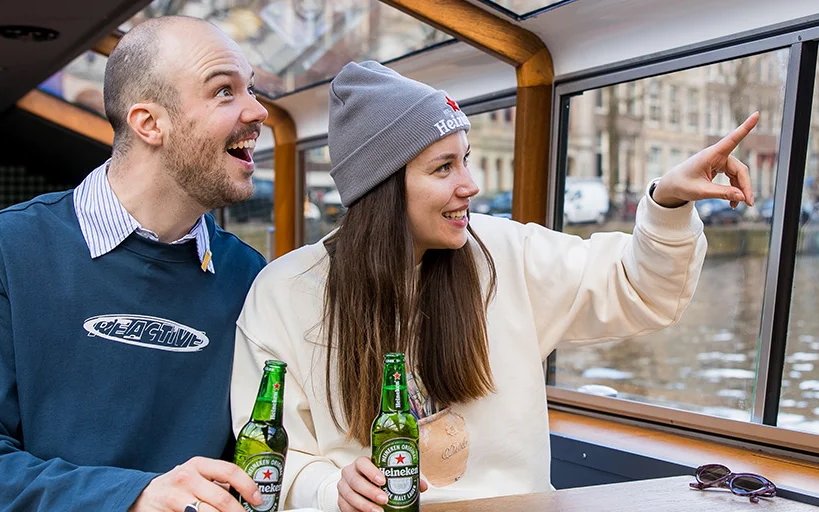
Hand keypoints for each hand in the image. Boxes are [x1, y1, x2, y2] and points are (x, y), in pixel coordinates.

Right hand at [129, 456, 261, 511]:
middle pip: (221, 498)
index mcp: (199, 464)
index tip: (258, 500)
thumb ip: (216, 482)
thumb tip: (246, 496)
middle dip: (238, 511)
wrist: (143, 496)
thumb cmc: (176, 486)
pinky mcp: (167, 511)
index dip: (248, 487)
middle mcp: (187, 477)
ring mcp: (175, 496)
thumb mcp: (196, 476)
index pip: (230, 471)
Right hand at [338, 456, 428, 511]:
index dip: (371, 471)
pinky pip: (345, 506)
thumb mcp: (389, 475)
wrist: (360, 483)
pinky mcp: (340, 499)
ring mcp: (343, 486)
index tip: (383, 481)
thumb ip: (405, 478)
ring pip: (349, 495)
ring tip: (378, 511)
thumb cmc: (377, 477)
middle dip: (370, 492)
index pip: (362, 463)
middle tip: (384, 500)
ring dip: (364, 504)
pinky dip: (356, 511)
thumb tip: (422, 486)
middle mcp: (349, 472)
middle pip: (356, 481)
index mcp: (361, 463)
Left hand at [651, 112, 758, 208]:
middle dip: (745, 186)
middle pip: (740, 169)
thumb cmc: (682, 185)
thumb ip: (722, 194)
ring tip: (740, 206)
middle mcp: (717, 155)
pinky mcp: (719, 167)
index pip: (732, 139)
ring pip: (738, 174)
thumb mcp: (701, 192)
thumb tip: (742, 197)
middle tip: (749, 204)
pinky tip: (734, 203)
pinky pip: (733, 178)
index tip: (757, 114)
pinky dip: (734, 189)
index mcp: (711, 155)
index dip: (746, 127)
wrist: (670, 186)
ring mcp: (719, 161)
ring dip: (740, 190)